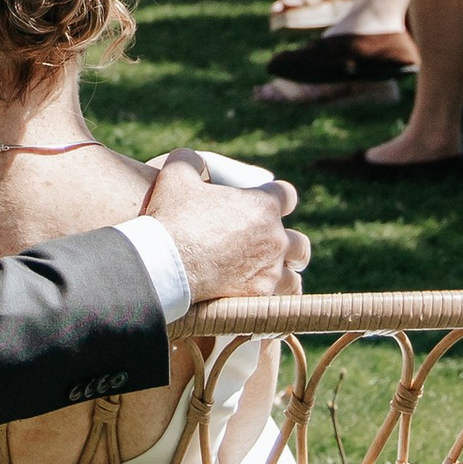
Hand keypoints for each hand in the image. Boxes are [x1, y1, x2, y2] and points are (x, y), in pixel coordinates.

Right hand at [144, 151, 308, 312]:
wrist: (163, 265)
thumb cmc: (170, 219)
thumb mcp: (175, 175)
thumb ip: (190, 161)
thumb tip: (194, 161)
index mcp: (262, 205)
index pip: (287, 196)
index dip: (277, 199)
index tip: (266, 205)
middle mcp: (274, 238)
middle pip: (299, 242)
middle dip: (287, 244)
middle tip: (270, 249)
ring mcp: (270, 270)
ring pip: (295, 276)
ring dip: (284, 275)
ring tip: (269, 278)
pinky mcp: (259, 297)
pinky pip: (280, 302)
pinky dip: (274, 300)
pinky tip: (264, 300)